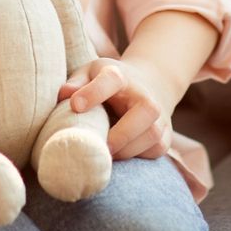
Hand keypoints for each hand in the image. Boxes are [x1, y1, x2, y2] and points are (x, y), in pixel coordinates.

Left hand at [58, 56, 177, 160]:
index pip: (111, 79)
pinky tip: (121, 154)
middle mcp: (145, 95)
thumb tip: (65, 95)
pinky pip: (155, 150)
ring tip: (106, 155)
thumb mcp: (91, 73)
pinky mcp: (165, 135)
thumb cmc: (110, 83)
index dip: (93, 92)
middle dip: (121, 135)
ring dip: (127, 150)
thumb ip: (77, 83)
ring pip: (152, 136)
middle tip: (99, 148)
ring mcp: (160, 115)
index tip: (75, 105)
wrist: (149, 85)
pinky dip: (138, 157)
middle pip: (145, 111)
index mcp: (120, 76)